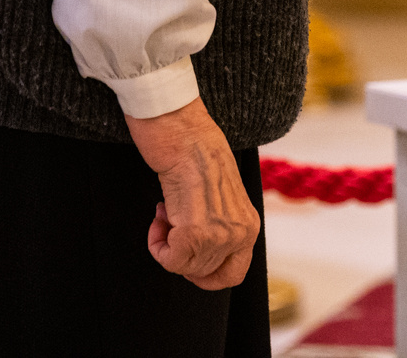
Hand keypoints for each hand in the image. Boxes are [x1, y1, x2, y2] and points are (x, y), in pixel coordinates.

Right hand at [125, 97, 259, 289]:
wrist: (184, 131)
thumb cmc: (197, 154)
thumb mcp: (222, 195)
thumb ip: (220, 224)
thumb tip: (200, 253)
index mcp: (249, 224)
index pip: (233, 273)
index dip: (205, 276)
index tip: (185, 260)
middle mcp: (240, 233)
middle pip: (204, 273)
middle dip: (181, 254)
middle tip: (171, 222)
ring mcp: (220, 234)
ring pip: (185, 267)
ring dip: (167, 244)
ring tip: (166, 211)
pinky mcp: (196, 231)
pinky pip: (170, 259)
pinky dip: (157, 244)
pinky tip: (160, 214)